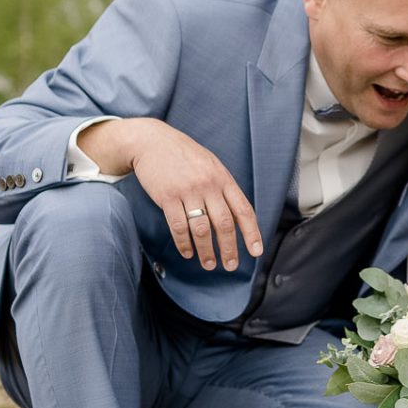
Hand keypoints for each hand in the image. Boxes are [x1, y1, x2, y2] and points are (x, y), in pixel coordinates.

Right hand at [82, 118, 261, 271]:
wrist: (151, 141)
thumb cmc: (183, 155)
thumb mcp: (210, 165)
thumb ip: (223, 187)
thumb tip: (236, 216)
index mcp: (223, 178)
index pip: (243, 209)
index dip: (252, 233)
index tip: (256, 252)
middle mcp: (208, 185)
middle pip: (224, 224)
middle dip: (229, 249)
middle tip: (231, 265)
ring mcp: (188, 191)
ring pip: (201, 229)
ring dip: (206, 251)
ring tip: (209, 264)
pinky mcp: (167, 196)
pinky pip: (178, 226)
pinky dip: (184, 243)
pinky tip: (187, 252)